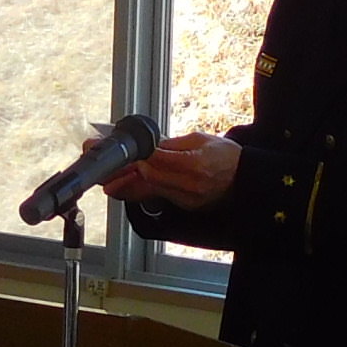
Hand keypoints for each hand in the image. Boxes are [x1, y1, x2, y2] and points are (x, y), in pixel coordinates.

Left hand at [101, 131, 239, 209]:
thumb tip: (148, 145)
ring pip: (148, 191)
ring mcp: (186, 199)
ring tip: (103, 178)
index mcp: (193, 164)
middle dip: (121, 171)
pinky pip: (156, 197)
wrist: (246, 180)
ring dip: (124, 184)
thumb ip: (172, 145)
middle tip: (99, 166)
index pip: (155, 160)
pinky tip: (121, 189)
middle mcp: (188, 185)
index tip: (115, 152)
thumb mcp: (200, 140)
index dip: (132, 156)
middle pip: (146, 178)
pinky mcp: (184, 206)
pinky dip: (138, 192)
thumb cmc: (226, 156)